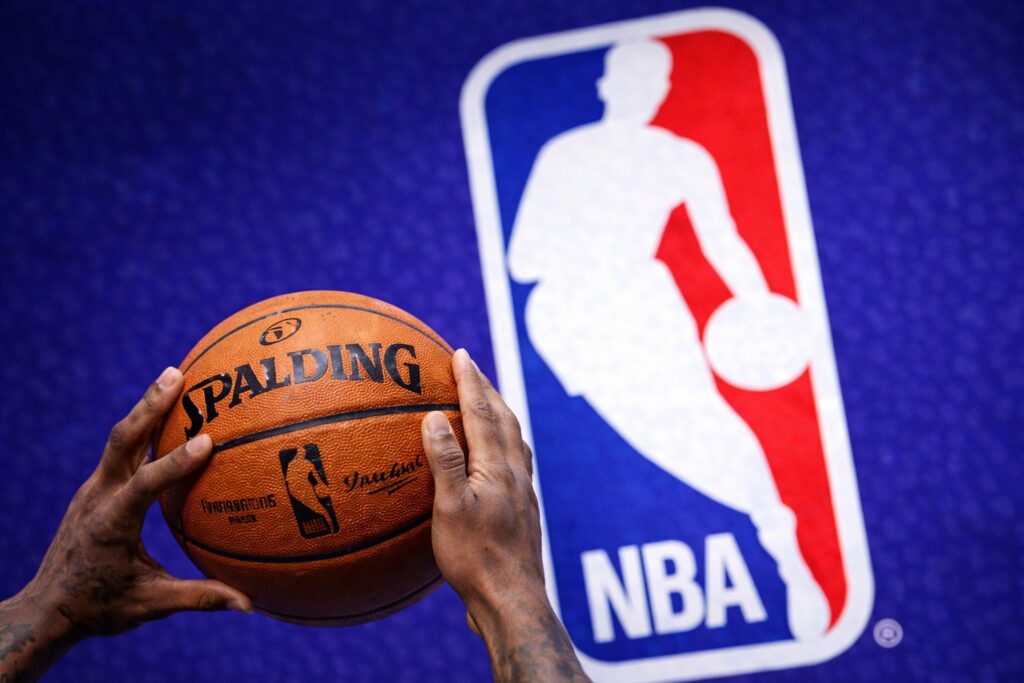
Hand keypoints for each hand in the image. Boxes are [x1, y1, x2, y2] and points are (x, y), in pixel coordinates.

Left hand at [0, 367, 251, 681]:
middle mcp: (97, 497)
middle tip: (177, 374)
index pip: (143, 485)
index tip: (207, 440)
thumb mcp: (151, 605)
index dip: (174, 462)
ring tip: (175, 376)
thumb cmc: (100, 608)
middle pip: (122, 440)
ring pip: (121, 439)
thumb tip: (249, 604)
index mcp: (111, 523)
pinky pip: (121, 450)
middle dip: (150, 405)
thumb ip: (199, 598)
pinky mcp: (96, 488)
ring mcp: (93, 489)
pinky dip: (143, 428)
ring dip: (146, 408)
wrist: (48, 608)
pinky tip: (167, 414)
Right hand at [421, 349, 588, 681]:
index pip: (484, 413)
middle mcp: (516, 474)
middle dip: (488, 390)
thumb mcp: (451, 509)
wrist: (511, 601)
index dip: (470, 381)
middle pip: (506, 421)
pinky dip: (502, 445)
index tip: (460, 354)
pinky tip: (491, 460)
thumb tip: (436, 416)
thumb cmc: (476, 559)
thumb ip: (446, 461)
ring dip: (499, 415)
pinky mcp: (523, 512)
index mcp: (499, 468)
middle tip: (471, 369)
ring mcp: (523, 493)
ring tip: (485, 404)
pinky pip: (514, 463)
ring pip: (514, 442)